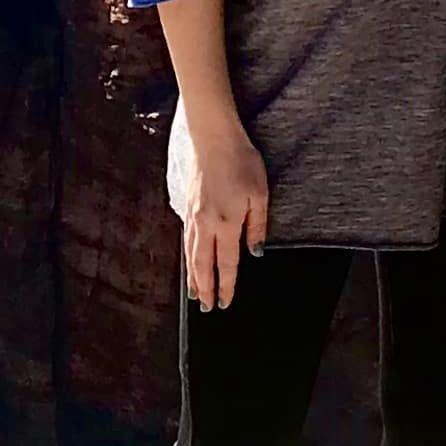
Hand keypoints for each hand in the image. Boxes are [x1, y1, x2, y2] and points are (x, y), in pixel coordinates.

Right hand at [182, 110, 270, 306]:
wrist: (213, 137)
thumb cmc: (240, 160)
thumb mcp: (259, 193)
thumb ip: (257, 226)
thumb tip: (255, 252)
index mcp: (226, 223)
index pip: (226, 263)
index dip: (226, 286)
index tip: (225, 303)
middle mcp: (205, 223)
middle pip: (202, 265)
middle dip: (205, 289)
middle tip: (207, 308)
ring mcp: (193, 214)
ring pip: (190, 253)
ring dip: (193, 276)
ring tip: (195, 293)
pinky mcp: (187, 205)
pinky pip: (186, 238)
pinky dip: (187, 255)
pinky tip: (189, 260)